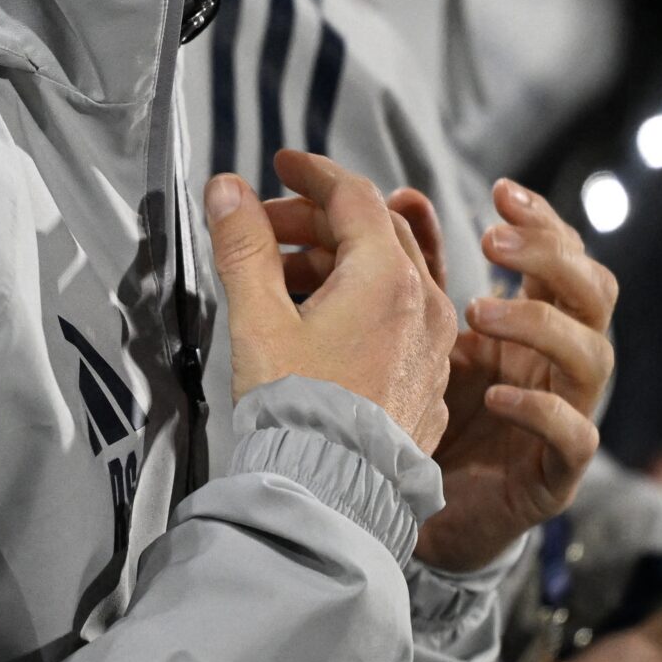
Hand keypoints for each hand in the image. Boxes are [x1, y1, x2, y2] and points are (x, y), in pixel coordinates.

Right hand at [205, 152, 456, 451]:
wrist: (334, 495)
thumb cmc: (298, 411)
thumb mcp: (257, 319)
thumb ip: (242, 245)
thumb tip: (227, 189)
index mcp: (387, 279)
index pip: (354, 195)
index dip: (312, 173)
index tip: (282, 165)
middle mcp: (426, 305)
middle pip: (375, 230)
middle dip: (318, 218)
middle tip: (266, 227)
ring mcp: (434, 346)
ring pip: (393, 274)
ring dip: (340, 259)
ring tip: (284, 276)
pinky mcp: (429, 382)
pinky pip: (404, 317)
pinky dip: (365, 299)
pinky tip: (323, 321)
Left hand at [412, 179, 614, 570]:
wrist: (416, 512)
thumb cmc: (428, 413)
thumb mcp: (422, 332)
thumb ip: (420, 268)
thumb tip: (406, 195)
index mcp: (537, 324)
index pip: (566, 257)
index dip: (545, 222)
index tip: (501, 192)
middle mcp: (561, 365)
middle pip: (596, 295)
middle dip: (552, 259)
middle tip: (490, 243)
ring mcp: (567, 418)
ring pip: (593, 358)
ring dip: (541, 326)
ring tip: (479, 312)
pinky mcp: (555, 477)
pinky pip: (575, 438)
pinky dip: (543, 410)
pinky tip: (496, 394)